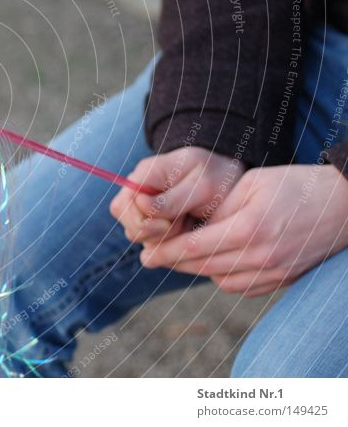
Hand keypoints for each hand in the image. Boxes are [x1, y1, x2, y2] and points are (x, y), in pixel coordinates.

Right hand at [110, 146, 244, 244]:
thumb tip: (140, 204)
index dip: (143, 219)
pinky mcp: (152, 223)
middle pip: (126, 221)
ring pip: (135, 234)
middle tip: (182, 223)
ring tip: (186, 223)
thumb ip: (173, 199)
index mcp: (148, 173)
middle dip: (153, 231)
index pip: (124, 203)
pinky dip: (167, 244)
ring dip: (162, 238)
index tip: (171, 221)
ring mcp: (142, 208)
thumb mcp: (203, 186)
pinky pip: (149, 242)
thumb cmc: (219, 178)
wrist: (233, 184)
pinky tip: (185, 231)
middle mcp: (139, 190)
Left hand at [141, 165, 347, 296]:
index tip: (145, 255)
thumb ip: (217, 208)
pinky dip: (222, 277)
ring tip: (179, 256)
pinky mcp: (283, 281)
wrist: (343, 204)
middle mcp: (262, 256)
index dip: (165, 252)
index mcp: (250, 228)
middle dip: (173, 262)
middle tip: (150, 258)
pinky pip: (241, 287)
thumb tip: (186, 227)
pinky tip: (212, 262)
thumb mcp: (250, 185)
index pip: (195, 247)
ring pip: (220, 280)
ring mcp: (275, 273)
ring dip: (197, 270)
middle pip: (204, 267)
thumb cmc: (294, 185)